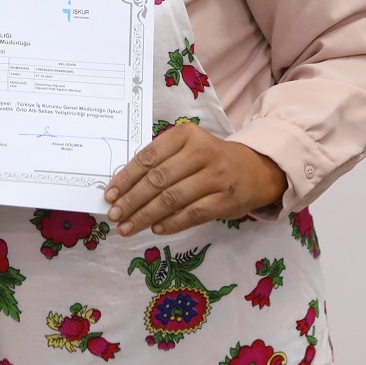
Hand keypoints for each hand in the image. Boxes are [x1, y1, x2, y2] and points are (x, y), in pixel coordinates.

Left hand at [103, 124, 285, 236]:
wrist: (255, 170)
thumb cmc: (210, 160)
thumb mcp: (187, 148)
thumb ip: (160, 161)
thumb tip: (122, 188)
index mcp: (186, 135)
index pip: (148, 157)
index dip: (126, 178)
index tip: (110, 195)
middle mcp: (202, 152)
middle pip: (158, 180)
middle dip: (132, 200)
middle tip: (115, 215)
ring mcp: (216, 176)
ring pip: (172, 199)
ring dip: (145, 216)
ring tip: (128, 227)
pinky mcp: (225, 199)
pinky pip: (192, 214)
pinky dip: (171, 223)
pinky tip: (155, 229)